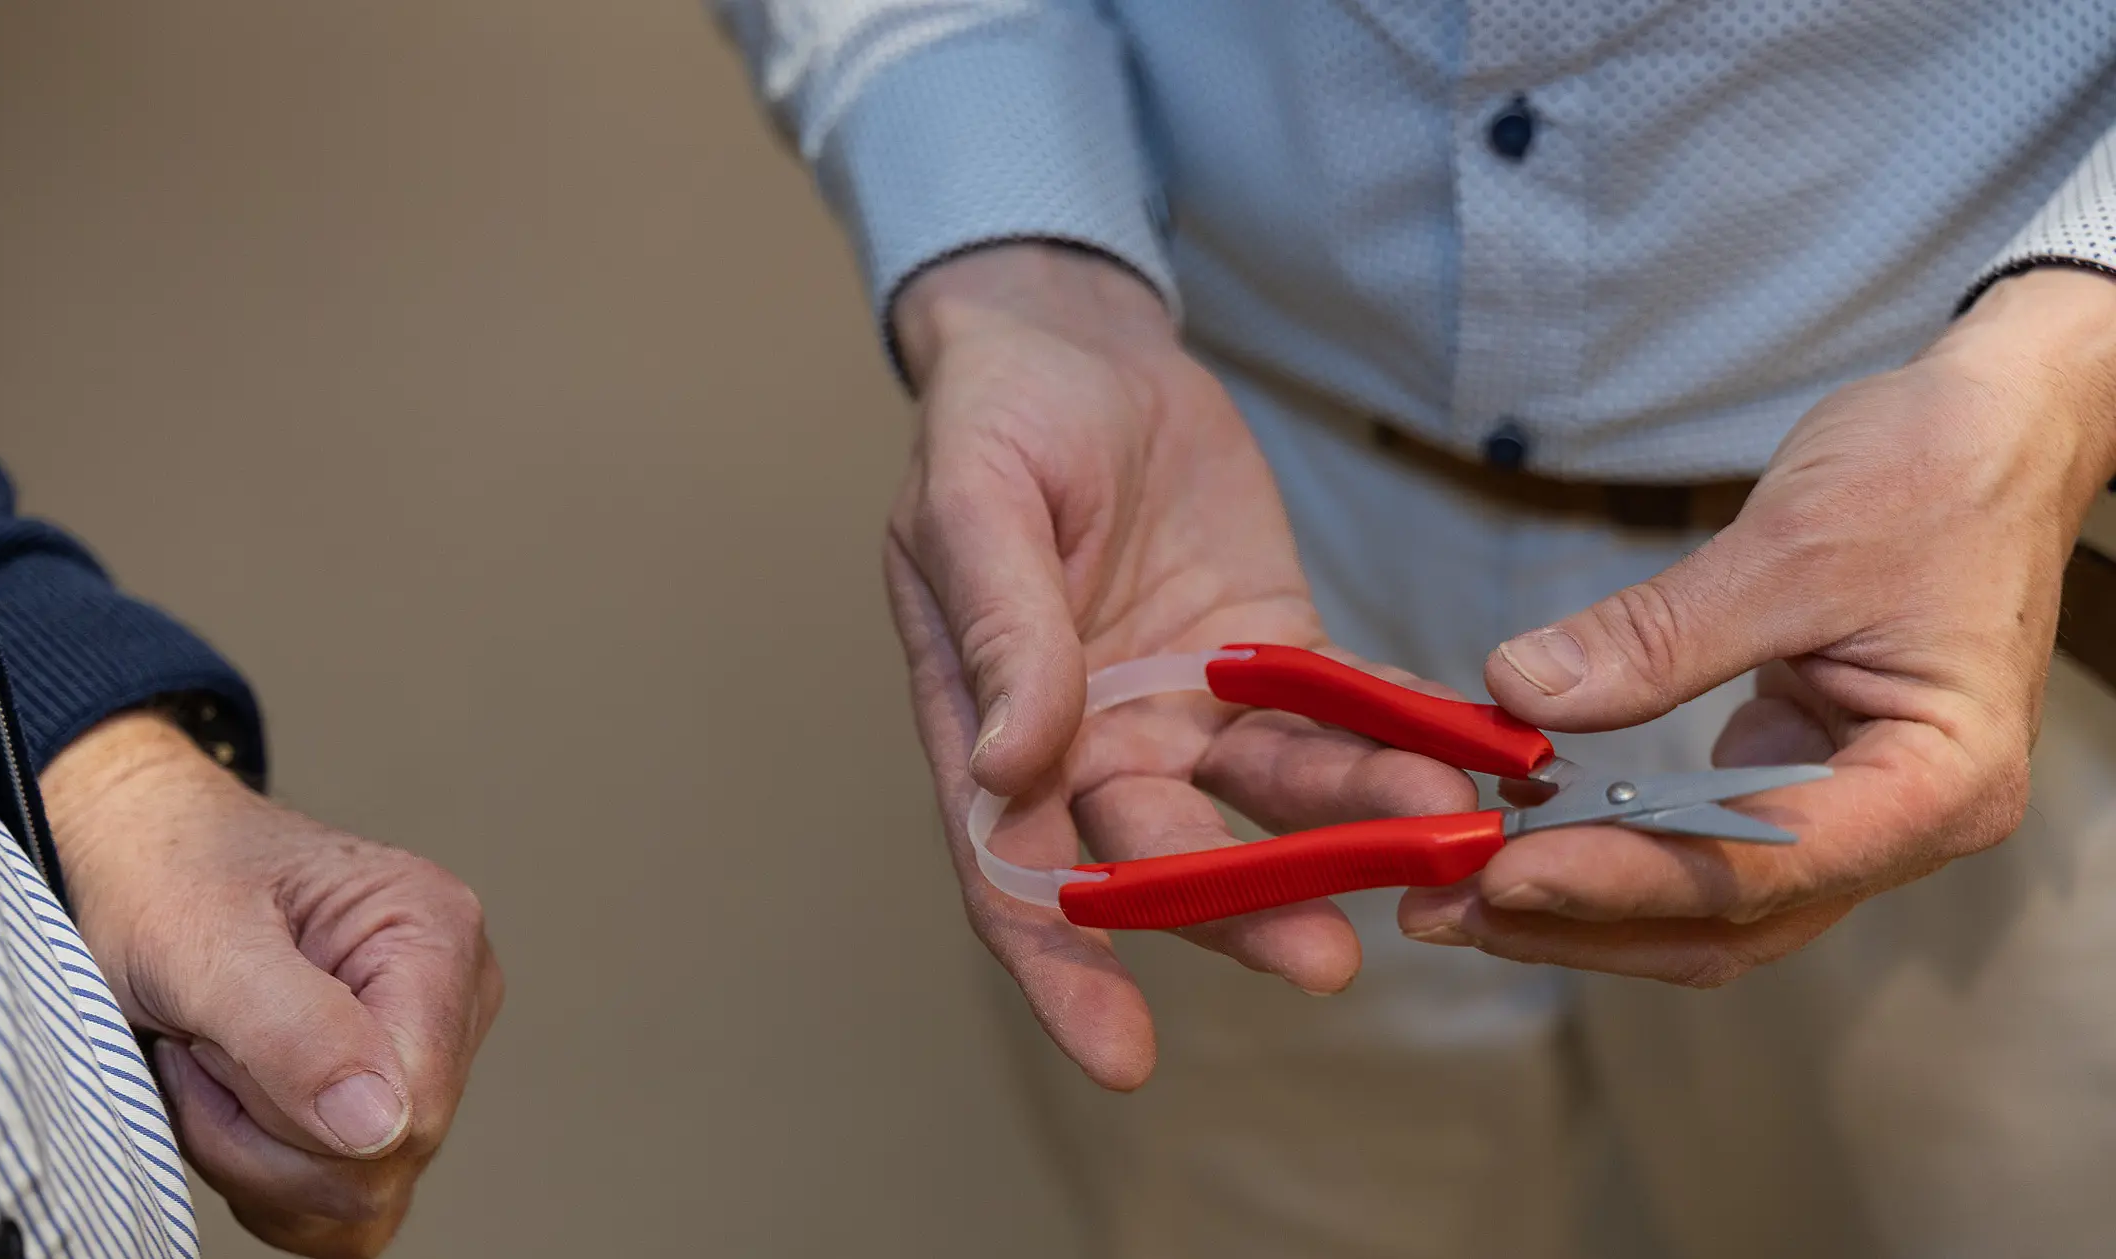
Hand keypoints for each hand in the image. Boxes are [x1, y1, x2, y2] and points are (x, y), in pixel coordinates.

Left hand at [42, 712, 502, 1257]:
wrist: (143, 850)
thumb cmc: (169, 870)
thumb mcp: (199, 939)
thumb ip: (290, 1029)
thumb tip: (380, 1124)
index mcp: (435, 936)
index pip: (409, 1107)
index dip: (290, 1115)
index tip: (210, 1042)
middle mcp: (454, 997)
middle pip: (382, 1164)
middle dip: (258, 1135)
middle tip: (200, 1048)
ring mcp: (429, 1054)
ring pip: (361, 1199)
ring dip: (253, 1156)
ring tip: (214, 1060)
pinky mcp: (386, 1103)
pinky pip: (344, 1205)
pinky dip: (264, 1174)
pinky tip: (234, 1096)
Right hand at [888, 243, 1476, 1087]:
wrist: (1080, 344)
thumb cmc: (995, 422)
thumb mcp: (975, 507)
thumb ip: (1002, 635)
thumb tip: (1009, 766)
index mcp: (989, 732)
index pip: (1017, 875)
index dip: (1063, 969)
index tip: (1123, 1055)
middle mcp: (1092, 748)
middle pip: (1161, 860)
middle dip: (1238, 912)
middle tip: (1323, 951)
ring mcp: (1188, 712)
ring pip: (1269, 804)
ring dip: (1344, 836)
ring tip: (1432, 839)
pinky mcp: (1272, 660)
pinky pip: (1337, 717)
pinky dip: (1394, 744)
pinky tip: (1462, 765)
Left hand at [1398, 267, 2115, 984]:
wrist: (2002, 428)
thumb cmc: (1936, 474)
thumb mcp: (1791, 545)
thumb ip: (1658, 636)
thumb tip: (1521, 691)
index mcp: (1937, 785)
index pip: (1756, 870)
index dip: (1618, 881)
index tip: (1500, 871)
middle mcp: (1901, 826)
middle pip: (1722, 922)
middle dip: (1575, 922)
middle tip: (1440, 906)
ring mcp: (1853, 812)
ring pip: (1704, 904)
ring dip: (1579, 904)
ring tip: (1451, 890)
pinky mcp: (1802, 776)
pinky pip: (1697, 843)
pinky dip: (1608, 846)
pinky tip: (1518, 829)